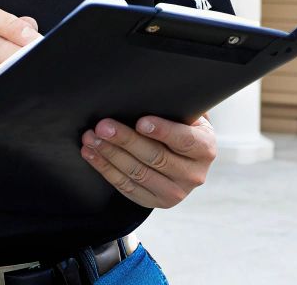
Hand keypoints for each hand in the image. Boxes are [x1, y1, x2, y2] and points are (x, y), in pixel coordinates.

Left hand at [80, 114, 216, 207]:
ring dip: (110, 155)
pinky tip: (91, 154)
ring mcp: (175, 193)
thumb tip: (148, 95)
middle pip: (155, 157)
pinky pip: (125, 186)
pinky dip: (105, 169)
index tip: (141, 121)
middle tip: (103, 126)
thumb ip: (175, 109)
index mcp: (204, 149)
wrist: (187, 161)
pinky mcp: (155, 203)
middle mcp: (193, 174)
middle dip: (125, 140)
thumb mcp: (189, 118)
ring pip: (137, 173)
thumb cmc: (183, 129)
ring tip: (91, 138)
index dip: (162, 131)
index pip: (184, 140)